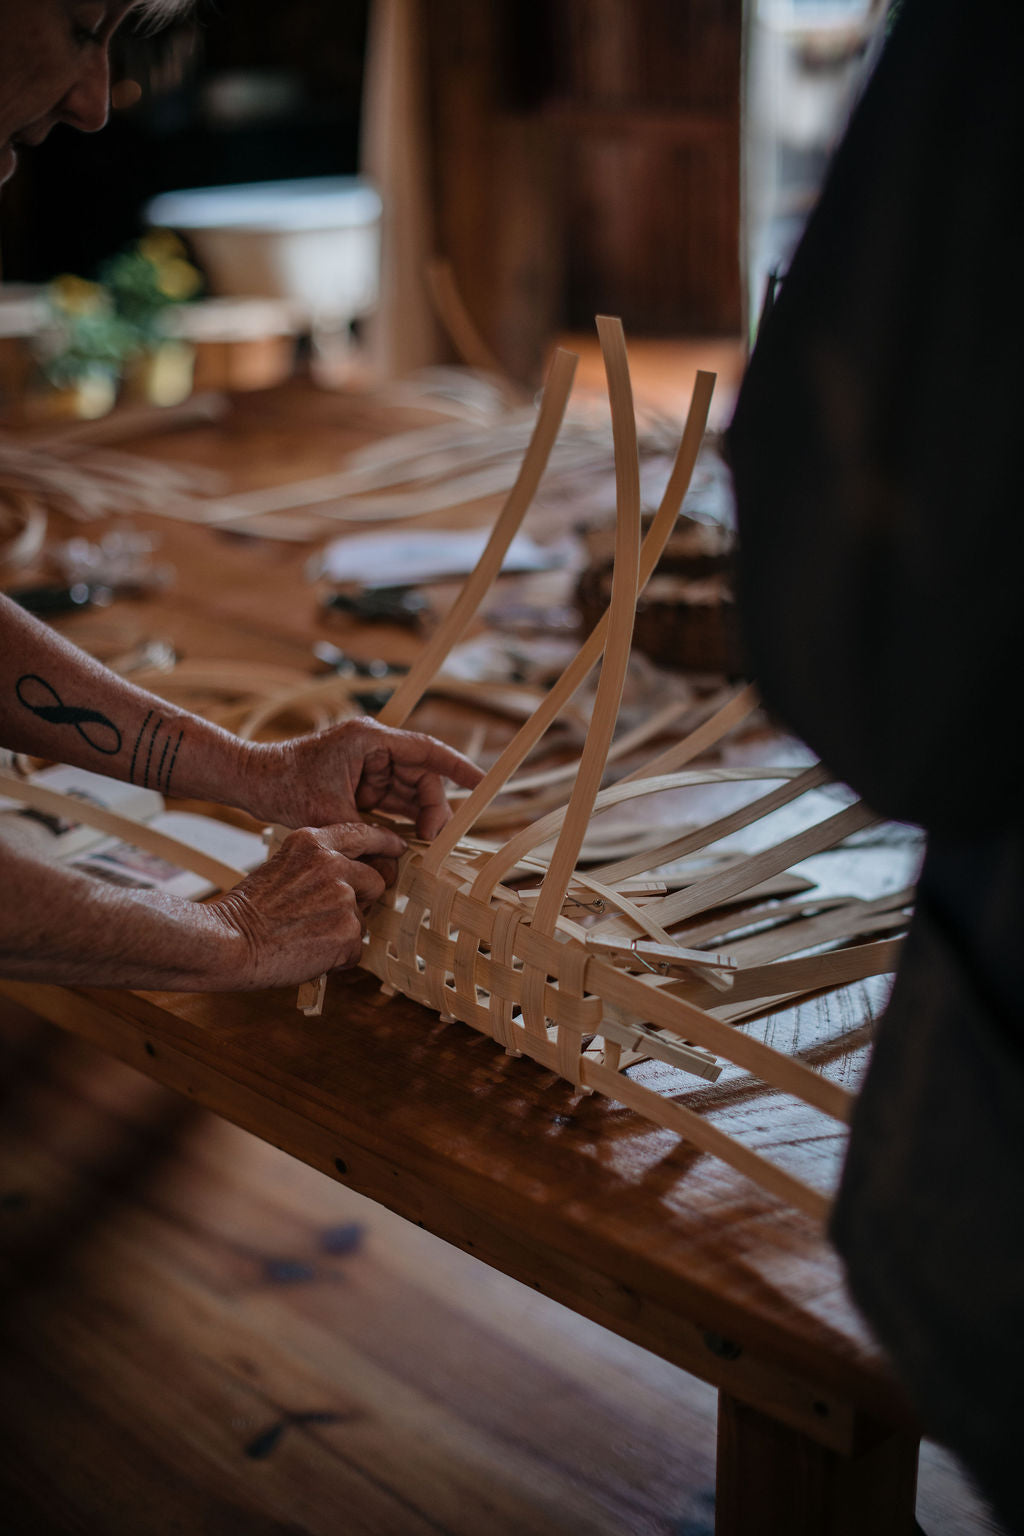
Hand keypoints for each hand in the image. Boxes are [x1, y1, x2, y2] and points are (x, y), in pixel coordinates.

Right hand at [205, 821, 405, 988]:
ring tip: (307, 936)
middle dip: (362, 901)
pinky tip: (308, 954)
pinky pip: (356, 949)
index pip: (362, 832)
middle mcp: (333, 864)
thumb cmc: (249, 911)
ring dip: (343, 932)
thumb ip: (317, 865)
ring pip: (364, 919)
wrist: (228, 942)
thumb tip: (350, 880)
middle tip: (326, 917)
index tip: (399, 847)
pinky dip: (337, 958)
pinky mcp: (347, 931)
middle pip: (376, 880)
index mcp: (314, 843)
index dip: (385, 841)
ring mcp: (343, 897)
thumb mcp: (282, 867)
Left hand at [243, 717, 482, 839]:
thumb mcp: (330, 816)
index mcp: (370, 740)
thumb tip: (398, 863)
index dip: (458, 768)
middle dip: (432, 808)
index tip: (482, 783)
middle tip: (434, 840)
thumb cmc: (284, 788)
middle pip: (420, 776)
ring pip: (407, 792)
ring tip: (423, 847)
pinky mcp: (359, 782)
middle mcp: (373, 747)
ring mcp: (367, 765)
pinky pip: (391, 801)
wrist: (251, 781)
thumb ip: (369, 836)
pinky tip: (406, 843)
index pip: (427, 751)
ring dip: (417, 817)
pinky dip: (399, 820)